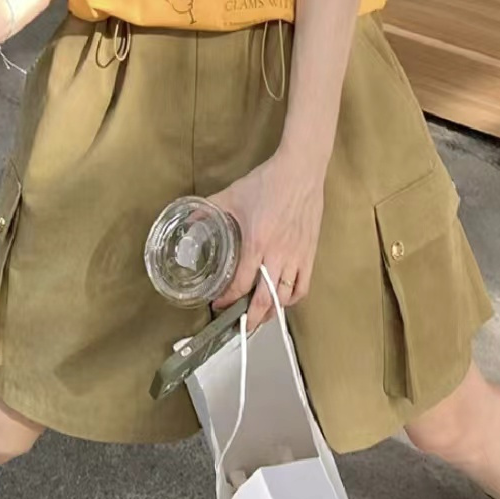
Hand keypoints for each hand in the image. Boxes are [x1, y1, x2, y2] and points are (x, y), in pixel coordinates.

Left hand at [209, 151, 326, 330]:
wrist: (300, 171)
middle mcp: (277, 255)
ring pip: (285, 298)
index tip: (219, 304)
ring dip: (271, 312)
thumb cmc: (267, 182)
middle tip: (240, 327)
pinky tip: (283, 299)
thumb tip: (189, 222)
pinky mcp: (310, 253)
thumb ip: (209, 210)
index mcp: (256, 243)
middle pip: (265, 300)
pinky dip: (292, 298)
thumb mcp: (232, 194)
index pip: (241, 284)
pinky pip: (303, 286)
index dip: (228, 299)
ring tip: (260, 316)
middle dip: (251, 319)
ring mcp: (297, 256)